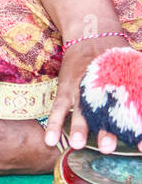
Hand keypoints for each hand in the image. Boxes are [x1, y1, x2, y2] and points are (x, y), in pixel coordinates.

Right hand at [46, 33, 131, 151]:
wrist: (89, 36)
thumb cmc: (116, 56)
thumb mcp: (133, 67)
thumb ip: (139, 81)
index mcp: (120, 84)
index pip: (130, 108)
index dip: (136, 127)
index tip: (141, 145)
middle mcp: (99, 88)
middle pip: (102, 112)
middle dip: (105, 131)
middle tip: (107, 147)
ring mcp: (80, 89)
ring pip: (78, 110)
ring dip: (78, 128)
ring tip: (77, 144)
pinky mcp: (65, 89)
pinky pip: (58, 108)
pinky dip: (54, 124)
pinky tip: (51, 140)